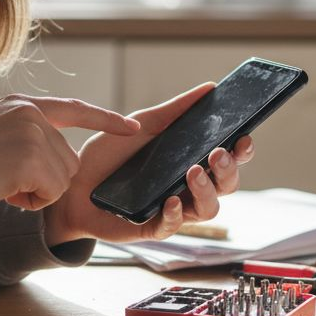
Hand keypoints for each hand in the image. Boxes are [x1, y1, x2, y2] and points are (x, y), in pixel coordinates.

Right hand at [0, 95, 140, 214]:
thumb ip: (24, 137)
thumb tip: (59, 159)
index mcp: (20, 104)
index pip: (74, 110)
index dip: (104, 120)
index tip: (131, 126)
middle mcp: (30, 112)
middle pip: (68, 159)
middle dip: (44, 180)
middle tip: (5, 180)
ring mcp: (32, 132)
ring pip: (63, 178)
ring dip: (36, 193)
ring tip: (0, 184)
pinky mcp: (32, 157)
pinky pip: (52, 192)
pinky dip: (31, 202)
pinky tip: (3, 192)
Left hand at [43, 83, 255, 245]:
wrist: (71, 183)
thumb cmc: (109, 157)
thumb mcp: (142, 125)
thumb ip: (175, 110)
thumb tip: (209, 87)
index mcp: (189, 161)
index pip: (227, 159)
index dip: (242, 150)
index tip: (244, 135)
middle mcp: (187, 187)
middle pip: (226, 185)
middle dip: (228, 170)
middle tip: (216, 153)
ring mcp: (172, 209)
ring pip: (208, 209)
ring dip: (206, 191)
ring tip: (192, 172)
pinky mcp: (151, 227)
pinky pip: (173, 226)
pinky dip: (175, 214)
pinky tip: (170, 200)